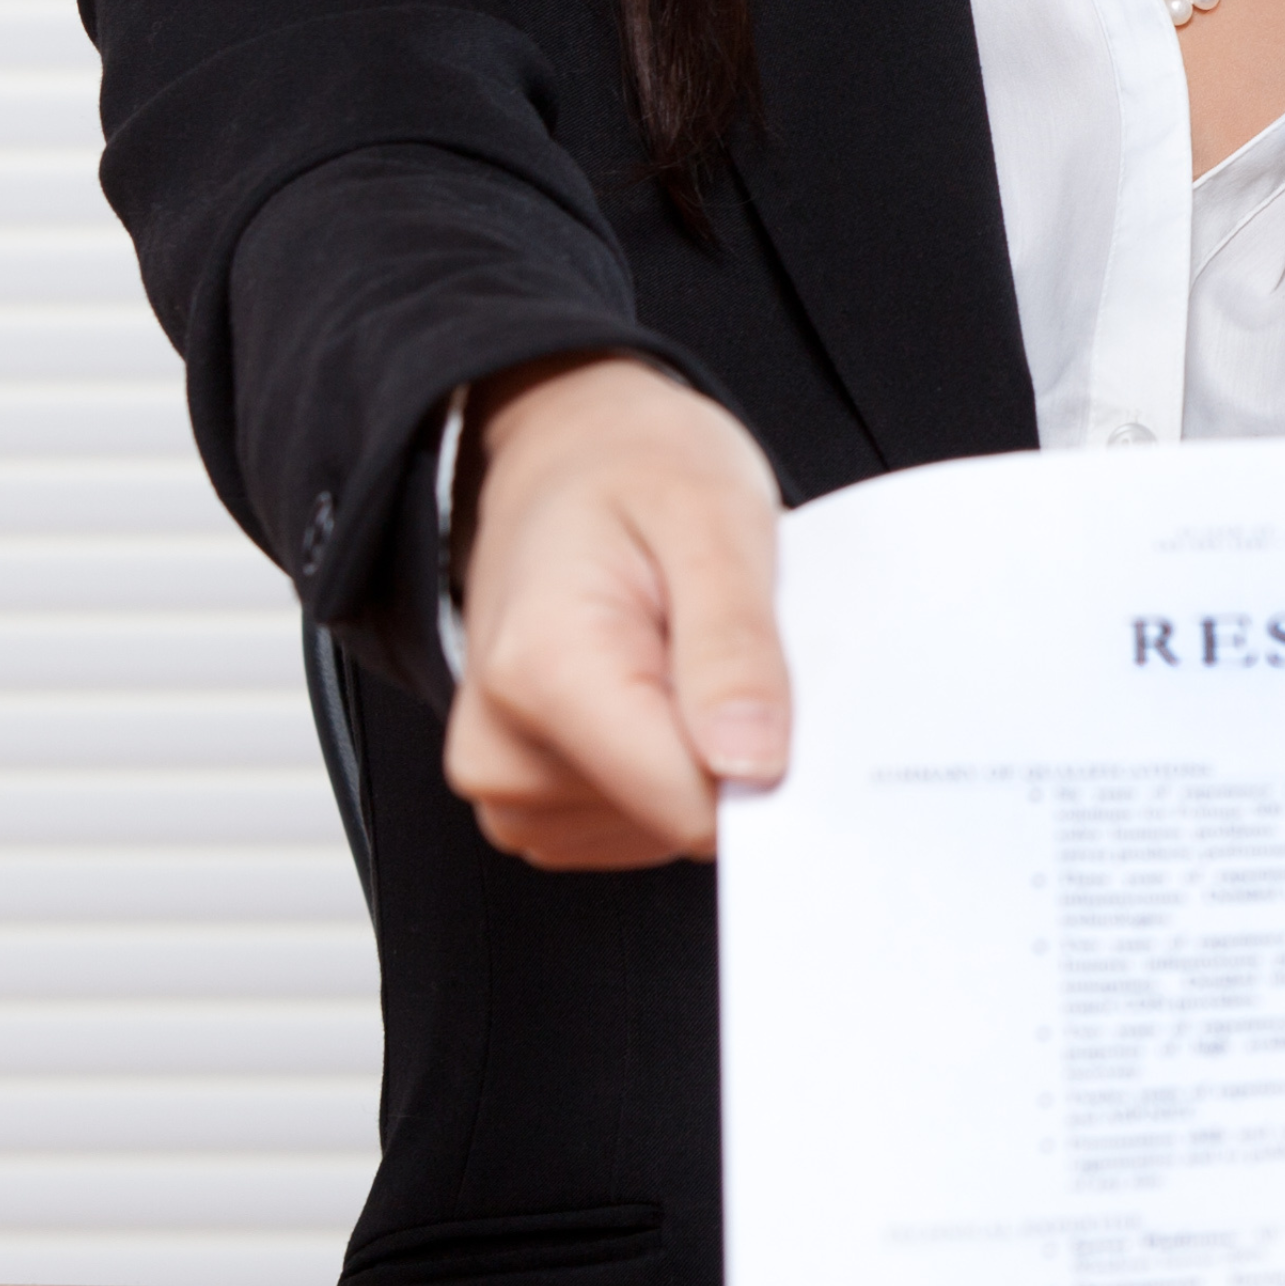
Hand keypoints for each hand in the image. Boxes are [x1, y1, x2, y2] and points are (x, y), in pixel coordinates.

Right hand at [443, 355, 787, 868]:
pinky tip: (663, 686)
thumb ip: (734, 645)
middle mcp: (500, 746)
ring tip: (686, 649)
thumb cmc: (637, 472)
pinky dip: (672, 765)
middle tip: (725, 641)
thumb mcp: (715, 517)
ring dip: (701, 749)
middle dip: (732, 742)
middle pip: (678, 819)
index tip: (784, 682)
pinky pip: (637, 827)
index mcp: (542, 671)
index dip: (765, 755)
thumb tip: (752, 766)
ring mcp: (506, 783)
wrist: (567, 455)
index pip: (688, 802)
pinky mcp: (527, 800)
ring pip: (663, 830)